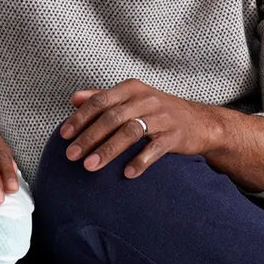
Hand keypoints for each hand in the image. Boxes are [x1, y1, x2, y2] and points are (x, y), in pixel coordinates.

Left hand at [59, 79, 220, 178]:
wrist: (199, 121)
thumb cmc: (158, 111)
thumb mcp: (132, 98)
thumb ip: (103, 97)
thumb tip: (74, 99)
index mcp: (132, 89)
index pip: (100, 101)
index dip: (80, 118)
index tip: (63, 135)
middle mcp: (146, 99)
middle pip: (112, 117)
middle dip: (89, 137)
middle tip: (71, 155)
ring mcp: (162, 117)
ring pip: (130, 132)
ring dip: (108, 150)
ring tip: (90, 166)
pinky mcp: (175, 135)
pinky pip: (155, 148)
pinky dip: (141, 161)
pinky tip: (127, 174)